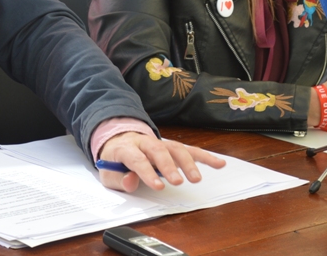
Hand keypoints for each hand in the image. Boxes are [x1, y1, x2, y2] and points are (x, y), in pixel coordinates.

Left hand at [96, 132, 225, 192]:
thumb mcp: (108, 174)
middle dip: (169, 166)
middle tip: (178, 182)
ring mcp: (160, 143)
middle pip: (159, 151)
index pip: (136, 158)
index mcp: (126, 148)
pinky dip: (204, 156)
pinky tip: (219, 163)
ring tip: (196, 179)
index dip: (147, 172)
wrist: (119, 141)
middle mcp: (145, 142)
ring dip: (188, 163)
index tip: (158, 186)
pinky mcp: (172, 147)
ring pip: (176, 149)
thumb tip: (131, 181)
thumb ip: (119, 179)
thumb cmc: (116, 161)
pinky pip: (189, 150)